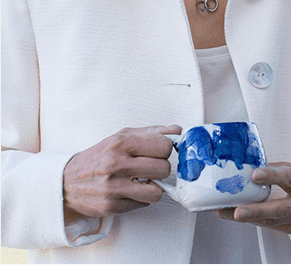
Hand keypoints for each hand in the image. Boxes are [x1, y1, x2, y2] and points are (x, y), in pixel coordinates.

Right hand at [63, 125, 180, 220]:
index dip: (166, 149)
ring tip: (143, 181)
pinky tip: (130, 191)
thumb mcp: (121, 137)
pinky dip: (141, 198)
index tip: (159, 151)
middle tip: (150, 167)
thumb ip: (150, 133)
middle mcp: (117, 163)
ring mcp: (114, 187)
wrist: (67, 181)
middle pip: (164, 168)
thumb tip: (176, 131)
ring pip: (157, 191)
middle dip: (161, 168)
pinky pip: (143, 204)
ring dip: (154, 187)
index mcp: (121, 142)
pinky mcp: (112, 206)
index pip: (163, 146)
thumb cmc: (98, 157)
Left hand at [217, 162, 290, 235]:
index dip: (273, 176)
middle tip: (236, 211)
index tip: (255, 174)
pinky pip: (273, 226)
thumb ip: (283, 169)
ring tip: (227, 213)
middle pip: (282, 208)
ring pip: (275, 221)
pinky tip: (237, 216)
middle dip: (257, 210)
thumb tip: (256, 163)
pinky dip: (255, 221)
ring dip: (250, 218)